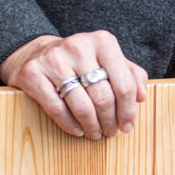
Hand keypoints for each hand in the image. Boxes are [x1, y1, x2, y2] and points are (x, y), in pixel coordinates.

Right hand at [0, 30, 147, 139]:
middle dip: (111, 121)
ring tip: (96, 133)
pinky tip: (78, 130)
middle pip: (104, 97)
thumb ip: (131, 74)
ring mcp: (54, 59)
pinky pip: (57, 109)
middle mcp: (78, 46)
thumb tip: (141, 96)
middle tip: (112, 132)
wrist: (37, 52)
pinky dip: (71, 125)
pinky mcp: (33, 74)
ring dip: (92, 126)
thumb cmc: (81, 60)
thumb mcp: (108, 60)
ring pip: (82, 106)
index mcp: (102, 41)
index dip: (129, 110)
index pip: (124, 83)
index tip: (129, 125)